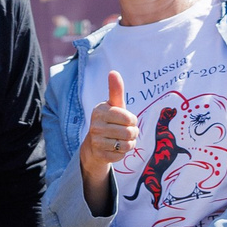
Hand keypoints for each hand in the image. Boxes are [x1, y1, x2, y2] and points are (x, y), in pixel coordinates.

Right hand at [78, 70, 139, 188]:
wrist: (95, 144)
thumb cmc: (110, 120)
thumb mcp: (114, 105)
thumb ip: (116, 90)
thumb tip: (113, 72)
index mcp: (100, 111)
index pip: (128, 118)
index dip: (132, 120)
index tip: (126, 120)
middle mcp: (95, 126)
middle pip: (129, 132)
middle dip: (132, 133)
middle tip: (125, 131)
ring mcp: (96, 142)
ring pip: (126, 145)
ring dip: (129, 143)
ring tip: (121, 139)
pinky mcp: (100, 155)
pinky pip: (121, 155)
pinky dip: (122, 153)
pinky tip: (115, 148)